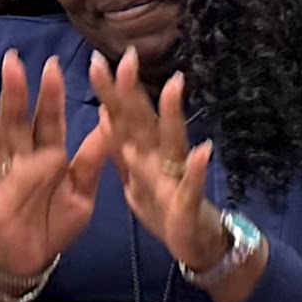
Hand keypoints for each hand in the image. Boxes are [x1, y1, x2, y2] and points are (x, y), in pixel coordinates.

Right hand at [0, 49, 108, 275]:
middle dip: (16, 93)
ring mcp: (3, 178)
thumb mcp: (83, 192)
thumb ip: (93, 160)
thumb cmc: (56, 221)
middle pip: (18, 122)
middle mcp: (24, 160)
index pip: (50, 120)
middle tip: (13, 61)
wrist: (33, 258)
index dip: (51, 95)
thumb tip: (110, 121)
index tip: (53, 65)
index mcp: (50, 156)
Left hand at [89, 47, 227, 273]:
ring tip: (173, 86)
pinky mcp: (188, 205)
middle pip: (142, 121)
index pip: (121, 118)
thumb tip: (105, 111)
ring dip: (173, 116)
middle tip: (127, 56)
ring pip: (172, 143)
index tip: (96, 59)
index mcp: (140, 154)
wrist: (195, 244)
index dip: (109, 91)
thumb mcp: (133, 177)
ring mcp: (175, 179)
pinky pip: (191, 187)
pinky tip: (204, 151)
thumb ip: (119, 147)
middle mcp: (158, 159)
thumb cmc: (163, 207)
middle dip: (133, 91)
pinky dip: (197, 170)